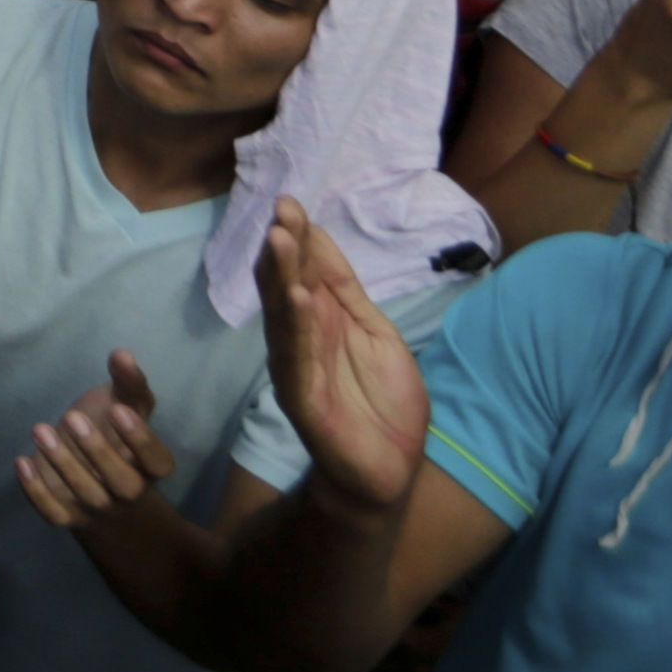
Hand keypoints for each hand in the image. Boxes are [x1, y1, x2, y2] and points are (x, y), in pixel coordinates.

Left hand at [13, 350, 179, 536]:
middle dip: (98, 452)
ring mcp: (98, 507)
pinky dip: (36, 493)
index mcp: (149, 466)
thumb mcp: (126, 406)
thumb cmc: (115, 436)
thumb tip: (121, 354)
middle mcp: (129, 491)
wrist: (100, 485)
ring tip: (40, 429)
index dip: (141, 440)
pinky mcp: (68, 515)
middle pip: (124, 484)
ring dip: (62, 464)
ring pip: (86, 495)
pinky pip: (53, 514)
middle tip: (72, 417)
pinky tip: (21, 461)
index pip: (157, 462)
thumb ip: (128, 383)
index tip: (118, 410)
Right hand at [258, 196, 430, 512]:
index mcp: (321, 320)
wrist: (391, 468)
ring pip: (283, 314)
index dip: (300, 238)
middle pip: (286, 284)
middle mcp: (300, 337)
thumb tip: (322, 241)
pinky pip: (295, 357)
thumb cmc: (386, 403)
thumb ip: (349, 294)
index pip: (304, 271)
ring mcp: (297, 365)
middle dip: (284, 246)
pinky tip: (297, 299)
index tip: (291, 202)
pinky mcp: (301, 397)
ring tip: (280, 239)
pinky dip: (296, 327)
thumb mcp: (378, 335)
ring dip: (282, 276)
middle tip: (281, 209)